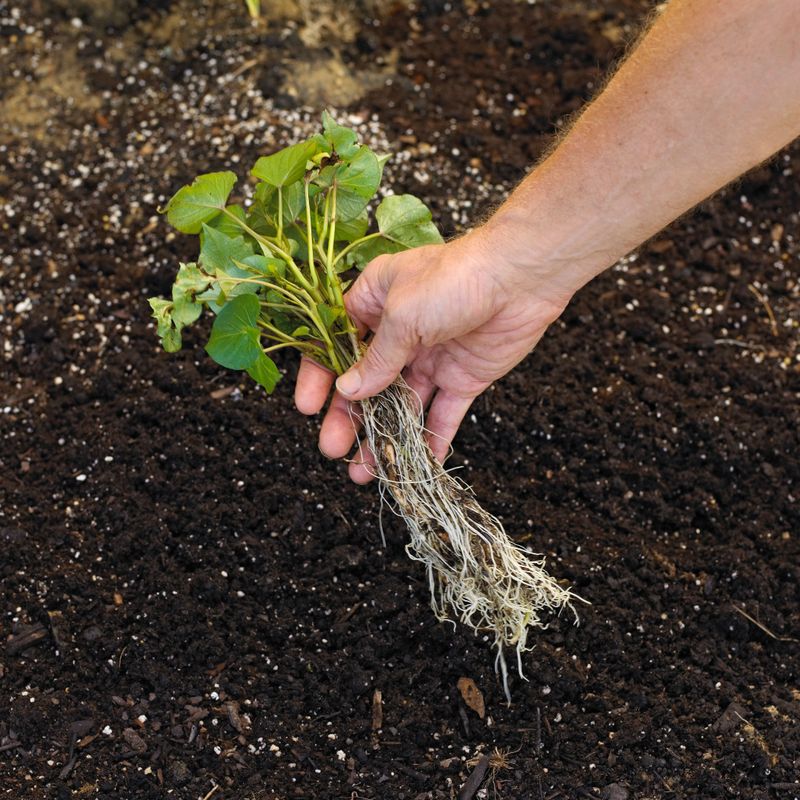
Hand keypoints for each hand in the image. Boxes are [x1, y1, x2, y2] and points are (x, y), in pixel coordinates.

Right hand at [294, 228, 574, 482]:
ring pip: (399, 405)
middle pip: (365, 382)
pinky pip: (442, 415)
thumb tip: (348, 390)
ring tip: (366, 471)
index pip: (336, 344)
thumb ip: (376, 359)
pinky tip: (418, 464)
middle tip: (333, 449)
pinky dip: (431, 440)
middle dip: (348, 418)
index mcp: (374, 303)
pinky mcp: (462, 378)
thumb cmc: (455, 279)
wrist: (522, 278)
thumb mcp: (403, 316)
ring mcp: (430, 357)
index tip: (308, 408)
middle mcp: (399, 332)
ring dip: (383, 437)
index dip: (319, 377)